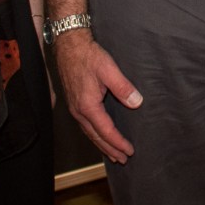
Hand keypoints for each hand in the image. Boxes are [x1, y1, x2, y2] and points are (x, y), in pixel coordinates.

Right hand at [54, 31, 141, 163]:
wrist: (69, 45)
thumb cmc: (88, 56)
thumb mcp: (108, 69)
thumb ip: (123, 87)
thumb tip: (136, 102)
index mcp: (88, 106)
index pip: (106, 131)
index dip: (118, 142)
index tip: (130, 151)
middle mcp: (79, 111)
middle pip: (96, 137)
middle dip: (110, 149)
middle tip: (123, 160)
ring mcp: (74, 108)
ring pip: (89, 133)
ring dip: (102, 145)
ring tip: (113, 154)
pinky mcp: (74, 103)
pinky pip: (85, 126)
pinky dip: (94, 135)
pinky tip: (99, 135)